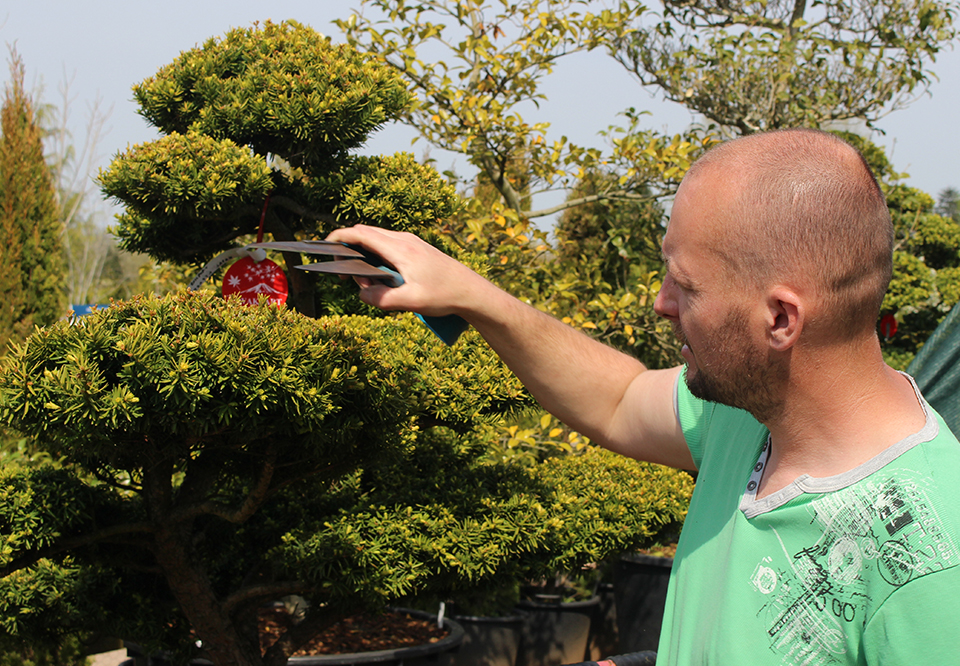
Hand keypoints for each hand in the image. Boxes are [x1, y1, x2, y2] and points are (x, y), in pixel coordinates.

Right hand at [325, 225, 485, 318]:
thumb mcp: (410, 302)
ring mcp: (411, 243)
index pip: (361, 234)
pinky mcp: (416, 249)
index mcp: (400, 249)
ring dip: (366, 259)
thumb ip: (381, 299)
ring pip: (377, 242)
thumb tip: (362, 293)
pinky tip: (387, 281)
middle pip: (366, 235)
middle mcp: (404, 240)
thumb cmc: (444, 296)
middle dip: (350, 252)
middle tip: (351, 278)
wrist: (472, 292)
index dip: (339, 237)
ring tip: (373, 286)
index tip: (325, 246)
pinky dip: (379, 260)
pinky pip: (389, 248)